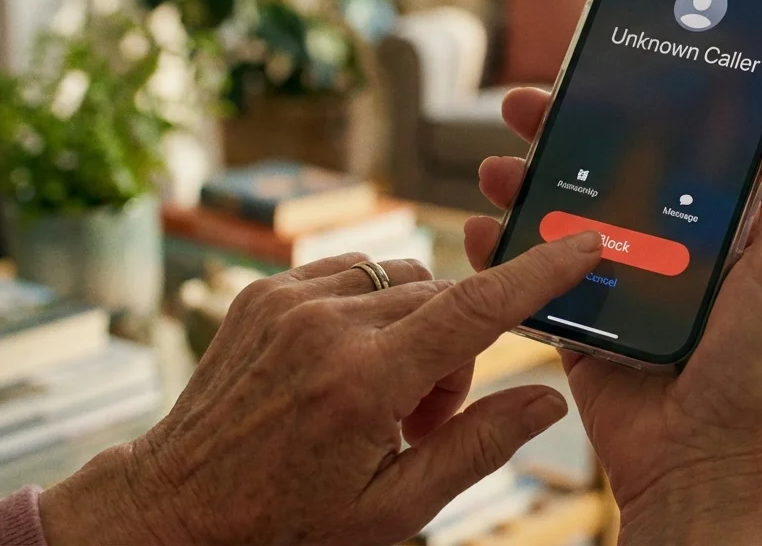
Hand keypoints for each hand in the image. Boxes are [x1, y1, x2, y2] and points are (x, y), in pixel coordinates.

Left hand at [39, 236, 602, 544]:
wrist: (177, 504)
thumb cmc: (290, 521)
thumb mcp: (396, 506)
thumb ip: (480, 445)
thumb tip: (551, 399)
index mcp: (364, 383)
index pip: (475, 309)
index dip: (539, 273)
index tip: (584, 244)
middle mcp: (326, 327)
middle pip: (444, 299)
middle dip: (455, 351)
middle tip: (420, 417)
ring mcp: (289, 300)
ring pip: (402, 281)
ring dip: (414, 327)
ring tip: (376, 395)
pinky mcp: (266, 288)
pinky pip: (354, 275)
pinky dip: (369, 311)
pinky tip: (343, 365)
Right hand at [466, 88, 761, 544]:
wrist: (703, 464)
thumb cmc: (761, 372)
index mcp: (721, 233)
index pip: (676, 151)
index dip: (639, 109)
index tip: (605, 73)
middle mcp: (667, 253)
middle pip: (606, 176)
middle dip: (562, 138)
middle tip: (523, 107)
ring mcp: (619, 289)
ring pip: (562, 221)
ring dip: (524, 187)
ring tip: (495, 166)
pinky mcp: (580, 328)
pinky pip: (534, 282)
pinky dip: (502, 255)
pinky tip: (480, 230)